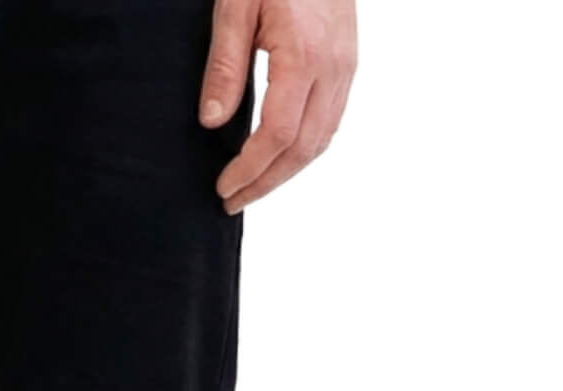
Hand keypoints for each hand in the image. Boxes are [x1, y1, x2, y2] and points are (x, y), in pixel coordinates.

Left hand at [202, 0, 355, 213]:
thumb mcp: (235, 5)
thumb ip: (225, 65)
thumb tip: (214, 122)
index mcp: (304, 56)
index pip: (279, 135)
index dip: (251, 169)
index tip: (225, 187)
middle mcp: (333, 68)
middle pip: (303, 149)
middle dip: (267, 182)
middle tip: (234, 200)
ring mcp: (346, 66)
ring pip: (322, 139)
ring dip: (287, 171)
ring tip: (254, 185)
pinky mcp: (348, 61)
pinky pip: (330, 120)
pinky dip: (305, 147)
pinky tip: (281, 155)